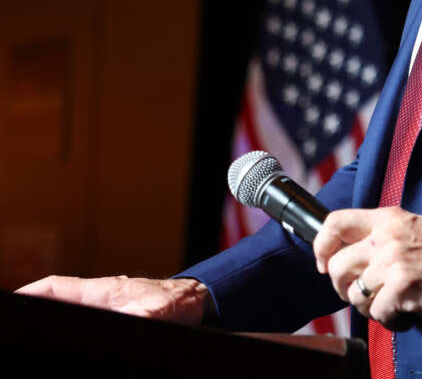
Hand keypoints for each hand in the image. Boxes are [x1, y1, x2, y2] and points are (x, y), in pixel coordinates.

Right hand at [16, 275, 213, 324]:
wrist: (200, 300)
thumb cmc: (178, 301)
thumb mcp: (155, 313)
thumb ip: (135, 317)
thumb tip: (125, 321)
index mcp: (102, 290)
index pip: (56, 287)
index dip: (31, 293)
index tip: (15, 302)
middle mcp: (100, 296)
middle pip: (56, 299)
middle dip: (36, 307)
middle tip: (19, 322)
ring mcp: (107, 306)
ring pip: (70, 309)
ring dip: (52, 314)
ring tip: (34, 330)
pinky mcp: (117, 316)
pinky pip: (85, 318)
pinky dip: (71, 323)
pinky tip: (64, 337)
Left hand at [313, 207, 421, 328]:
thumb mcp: (411, 227)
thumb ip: (381, 235)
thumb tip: (350, 255)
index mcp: (386, 219)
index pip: (335, 223)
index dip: (321, 246)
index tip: (325, 263)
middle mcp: (385, 238)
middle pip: (336, 266)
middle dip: (344, 287)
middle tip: (363, 293)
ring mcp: (392, 263)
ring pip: (354, 295)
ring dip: (369, 306)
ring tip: (391, 304)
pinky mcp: (402, 288)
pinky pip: (377, 314)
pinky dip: (391, 320)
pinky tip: (407, 313)